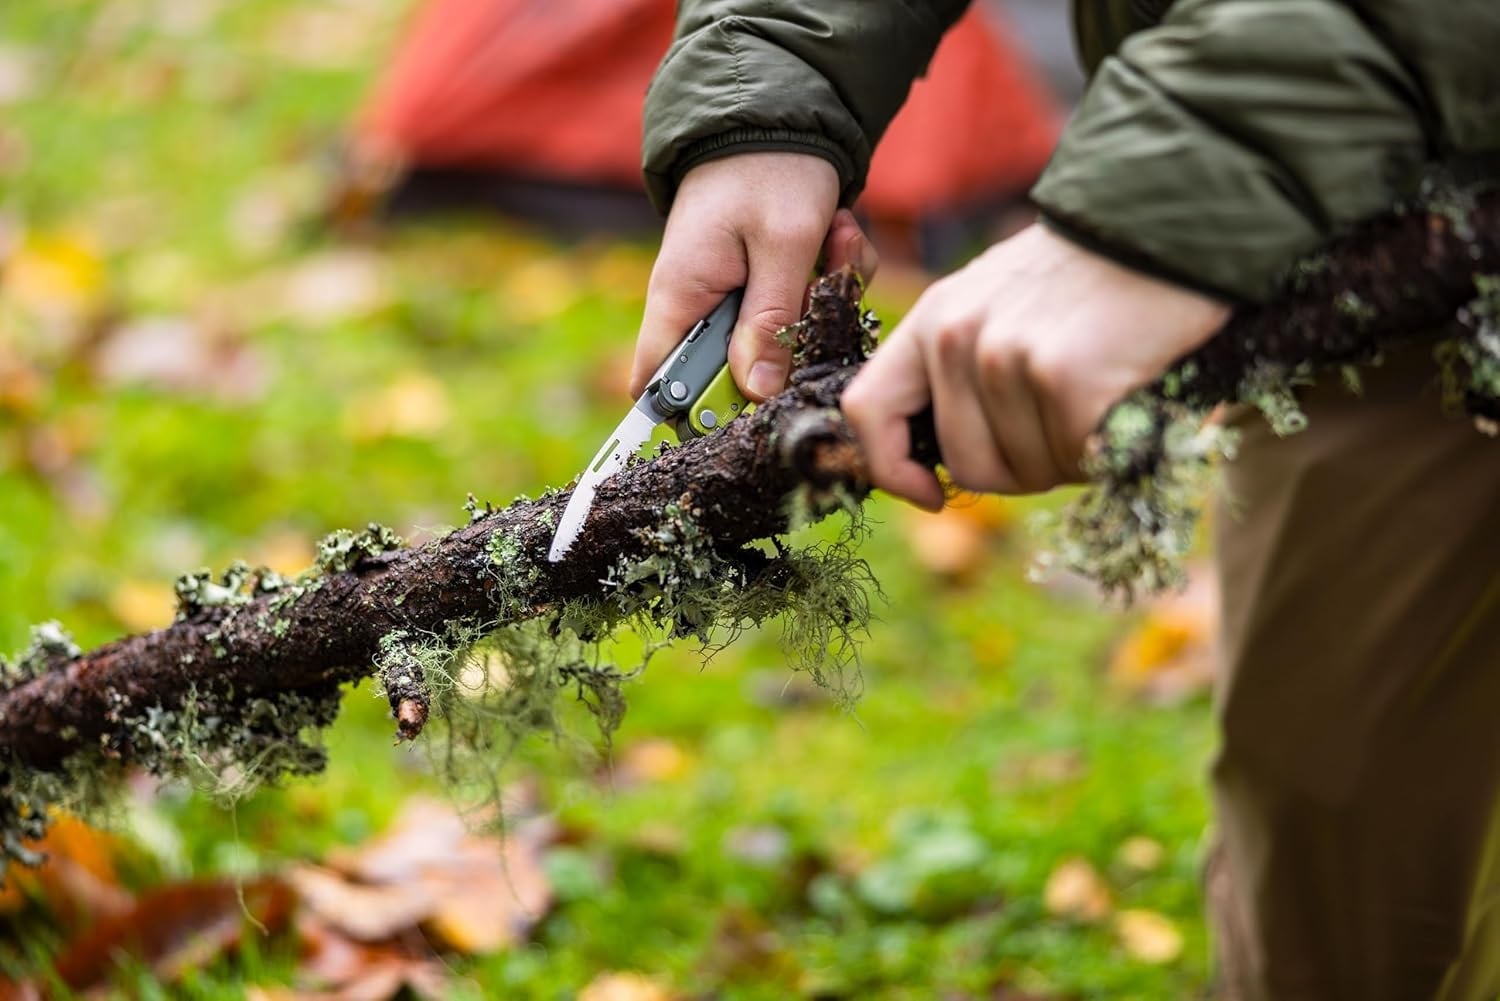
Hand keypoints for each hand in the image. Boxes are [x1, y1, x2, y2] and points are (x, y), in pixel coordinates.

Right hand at [631, 153, 878, 400]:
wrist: (786, 111)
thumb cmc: (771, 167)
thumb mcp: (782, 244)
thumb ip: (772, 321)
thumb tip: (757, 394)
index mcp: (681, 298)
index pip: (655, 385)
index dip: (687, 416)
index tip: (744, 419)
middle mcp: (701, 305)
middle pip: (739, 372)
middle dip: (792, 342)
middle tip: (822, 288)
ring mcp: (737, 296)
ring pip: (784, 338)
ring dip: (824, 298)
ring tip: (837, 238)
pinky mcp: (769, 285)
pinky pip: (805, 307)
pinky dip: (833, 275)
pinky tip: (839, 231)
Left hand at [841, 224, 1230, 508]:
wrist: (1173, 226)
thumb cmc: (1092, 279)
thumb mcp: (1000, 304)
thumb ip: (960, 369)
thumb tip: (941, 465)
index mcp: (933, 319)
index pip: (866, 410)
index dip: (890, 469)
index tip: (930, 494)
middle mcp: (956, 336)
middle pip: (966, 465)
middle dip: (1019, 471)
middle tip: (1066, 432)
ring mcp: (1005, 356)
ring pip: (1025, 470)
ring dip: (1068, 459)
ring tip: (1099, 400)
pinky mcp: (1062, 378)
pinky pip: (1074, 460)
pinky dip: (1103, 453)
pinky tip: (1123, 406)